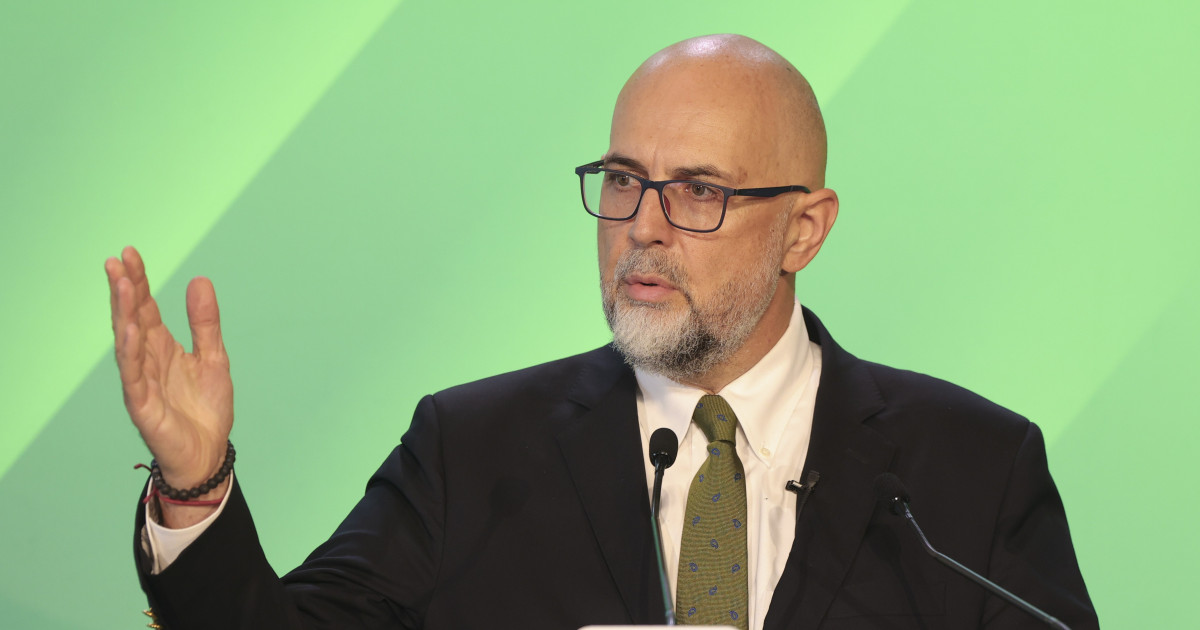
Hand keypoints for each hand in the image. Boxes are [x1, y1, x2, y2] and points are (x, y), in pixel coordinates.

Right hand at [107, 247, 233, 501]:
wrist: (209, 453)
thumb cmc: (206, 409)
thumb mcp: (214, 357)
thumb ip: (206, 322)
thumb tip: (200, 279)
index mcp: (162, 348)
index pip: (146, 308)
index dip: (139, 281)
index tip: (130, 253)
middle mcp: (147, 361)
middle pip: (132, 318)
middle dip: (125, 289)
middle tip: (117, 259)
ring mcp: (142, 382)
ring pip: (127, 342)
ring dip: (123, 313)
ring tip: (122, 284)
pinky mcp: (143, 405)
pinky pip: (133, 375)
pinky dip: (130, 352)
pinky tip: (129, 329)